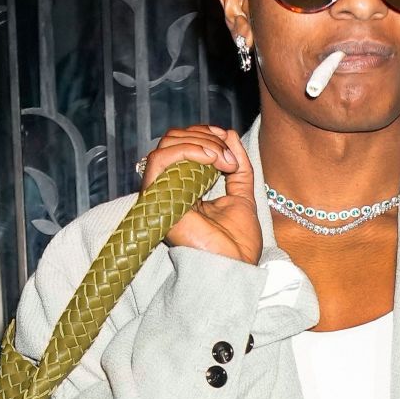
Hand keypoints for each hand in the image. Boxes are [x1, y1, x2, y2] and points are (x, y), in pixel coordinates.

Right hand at [142, 126, 260, 264]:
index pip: (183, 144)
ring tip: (224, 160)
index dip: (206, 135)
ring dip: (201, 144)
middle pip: (172, 140)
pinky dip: (188, 150)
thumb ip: (238, 165)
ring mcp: (162, 193)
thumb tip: (229, 133)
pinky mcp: (157, 198)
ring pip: (165, 145)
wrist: (235, 265)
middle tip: (229, 157)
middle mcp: (170, 188)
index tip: (228, 141)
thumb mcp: (243, 193)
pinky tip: (212, 159)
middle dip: (205, 137)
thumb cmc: (237, 241)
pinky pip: (160, 160)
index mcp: (187, 187)